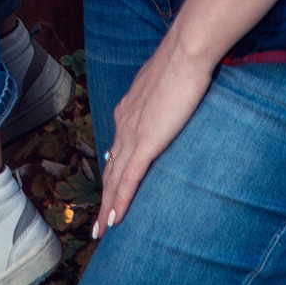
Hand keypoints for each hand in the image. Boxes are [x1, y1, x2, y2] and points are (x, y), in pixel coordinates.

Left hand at [93, 24, 215, 236]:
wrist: (184, 53)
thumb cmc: (183, 61)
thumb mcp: (168, 82)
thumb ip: (164, 96)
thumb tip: (172, 100)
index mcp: (128, 109)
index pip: (116, 148)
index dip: (111, 171)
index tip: (109, 188)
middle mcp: (124, 123)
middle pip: (110, 168)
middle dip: (104, 196)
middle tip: (100, 221)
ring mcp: (132, 135)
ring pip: (114, 180)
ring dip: (107, 208)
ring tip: (102, 231)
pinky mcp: (145, 143)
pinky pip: (128, 180)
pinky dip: (119, 202)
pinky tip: (114, 220)